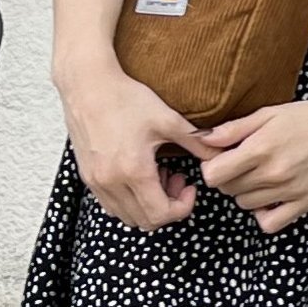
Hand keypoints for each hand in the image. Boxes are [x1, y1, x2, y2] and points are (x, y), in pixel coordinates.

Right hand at [64, 64, 214, 228]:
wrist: (87, 85)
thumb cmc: (125, 99)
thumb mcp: (168, 119)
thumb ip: (197, 142)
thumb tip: (221, 155)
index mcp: (133, 171)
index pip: (161, 215)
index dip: (182, 208)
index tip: (190, 187)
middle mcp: (110, 182)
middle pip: (145, 221)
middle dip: (168, 207)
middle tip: (178, 180)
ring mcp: (95, 182)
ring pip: (126, 216)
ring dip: (147, 205)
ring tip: (159, 176)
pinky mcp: (87, 176)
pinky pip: (110, 205)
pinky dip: (129, 200)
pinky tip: (139, 174)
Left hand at [201, 92, 307, 232]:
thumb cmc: (307, 116)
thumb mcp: (267, 114)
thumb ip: (232, 129)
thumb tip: (201, 140)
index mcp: (261, 149)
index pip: (213, 175)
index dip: (211, 167)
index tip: (222, 159)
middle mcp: (273, 173)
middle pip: (228, 189)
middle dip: (228, 177)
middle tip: (243, 163)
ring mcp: (290, 191)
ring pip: (244, 205)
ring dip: (246, 192)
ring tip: (260, 176)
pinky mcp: (305, 203)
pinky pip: (270, 223)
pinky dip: (263, 214)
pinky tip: (269, 198)